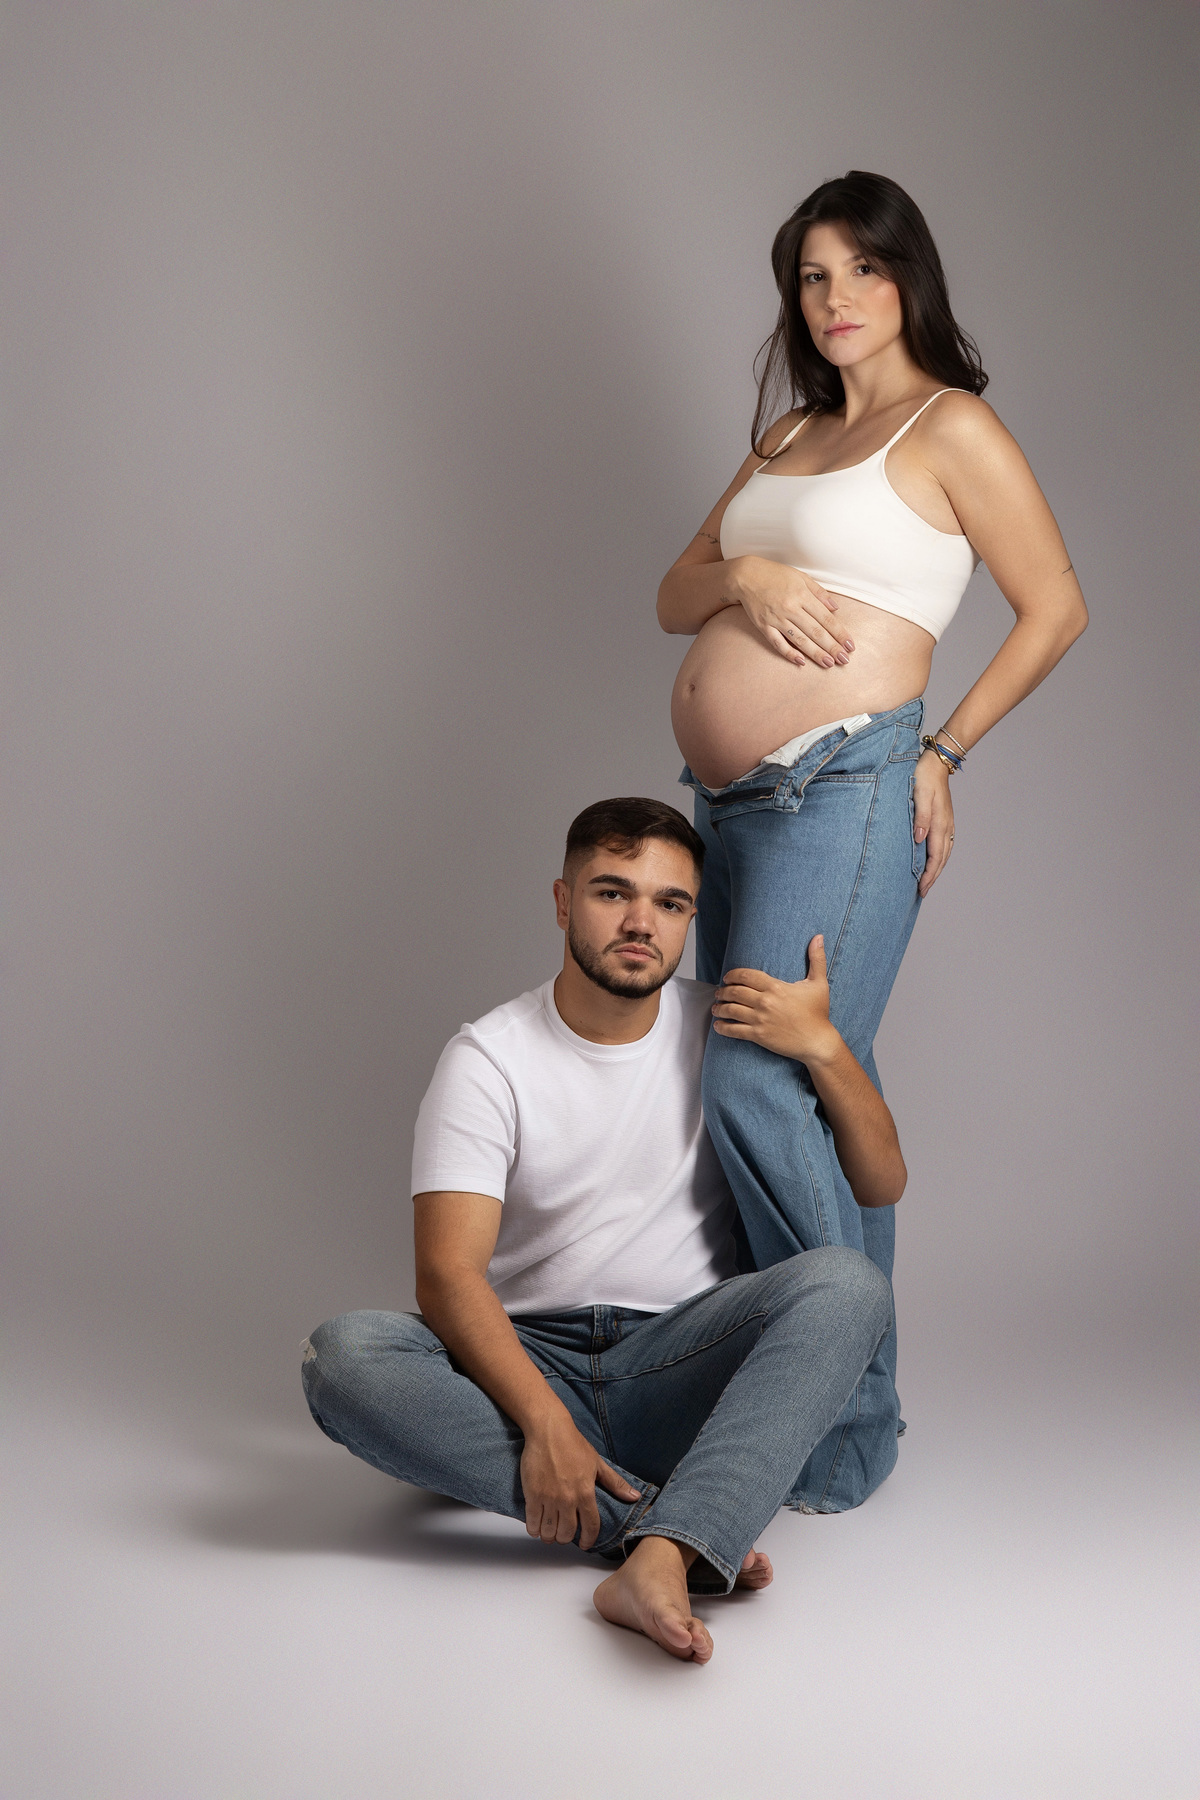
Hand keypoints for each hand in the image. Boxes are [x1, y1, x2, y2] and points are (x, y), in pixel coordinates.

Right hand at [520, 1408, 641, 1549]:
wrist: (548, 1430)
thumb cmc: (573, 1444)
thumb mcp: (597, 1463)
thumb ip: (615, 1483)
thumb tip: (634, 1497)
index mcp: (586, 1493)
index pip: (591, 1527)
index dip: (588, 1540)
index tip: (585, 1544)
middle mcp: (568, 1499)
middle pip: (567, 1534)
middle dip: (566, 1539)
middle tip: (564, 1535)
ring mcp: (549, 1498)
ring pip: (549, 1532)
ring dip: (549, 1536)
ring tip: (550, 1532)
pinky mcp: (532, 1495)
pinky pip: (532, 1523)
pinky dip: (534, 1529)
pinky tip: (537, 1527)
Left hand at [712, 936, 841, 1065]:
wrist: (817, 1042)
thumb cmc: (818, 1013)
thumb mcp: (819, 984)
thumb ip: (816, 959)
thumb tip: (819, 937)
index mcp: (776, 987)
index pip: (746, 976)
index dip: (733, 975)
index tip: (727, 978)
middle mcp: (765, 1002)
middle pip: (735, 992)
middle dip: (723, 991)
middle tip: (719, 992)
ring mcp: (760, 1019)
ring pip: (731, 1010)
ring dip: (719, 1008)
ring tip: (716, 1008)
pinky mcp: (758, 1036)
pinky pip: (734, 1030)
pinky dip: (722, 1028)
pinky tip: (718, 1026)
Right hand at [733, 556, 854, 667]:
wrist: (745, 576)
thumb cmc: (775, 575)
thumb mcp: (801, 577)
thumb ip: (819, 593)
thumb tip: (835, 608)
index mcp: (802, 595)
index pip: (826, 619)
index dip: (840, 633)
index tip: (850, 645)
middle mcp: (791, 608)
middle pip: (816, 632)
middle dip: (832, 647)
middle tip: (844, 660)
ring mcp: (777, 619)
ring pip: (800, 640)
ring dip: (816, 653)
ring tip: (828, 664)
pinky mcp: (764, 626)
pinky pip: (778, 643)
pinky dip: (789, 653)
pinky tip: (801, 662)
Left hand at [913, 749, 954, 896]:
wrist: (936, 764)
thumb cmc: (922, 777)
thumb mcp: (919, 795)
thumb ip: (919, 817)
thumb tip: (918, 839)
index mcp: (939, 823)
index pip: (935, 857)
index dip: (928, 875)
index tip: (921, 889)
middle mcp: (946, 827)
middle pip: (941, 859)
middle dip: (932, 877)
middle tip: (921, 893)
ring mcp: (947, 824)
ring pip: (944, 854)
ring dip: (936, 869)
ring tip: (927, 882)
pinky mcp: (945, 821)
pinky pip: (944, 845)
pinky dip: (939, 858)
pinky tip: (932, 862)